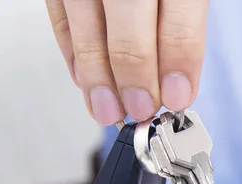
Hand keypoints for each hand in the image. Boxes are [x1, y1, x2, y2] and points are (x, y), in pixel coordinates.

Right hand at [46, 0, 207, 124]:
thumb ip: (181, 30)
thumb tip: (174, 86)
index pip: (177, 17)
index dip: (177, 63)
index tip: (176, 99)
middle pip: (128, 22)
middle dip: (134, 74)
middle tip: (141, 109)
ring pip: (86, 22)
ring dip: (97, 75)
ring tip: (108, 109)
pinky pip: (60, 15)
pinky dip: (72, 52)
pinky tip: (85, 80)